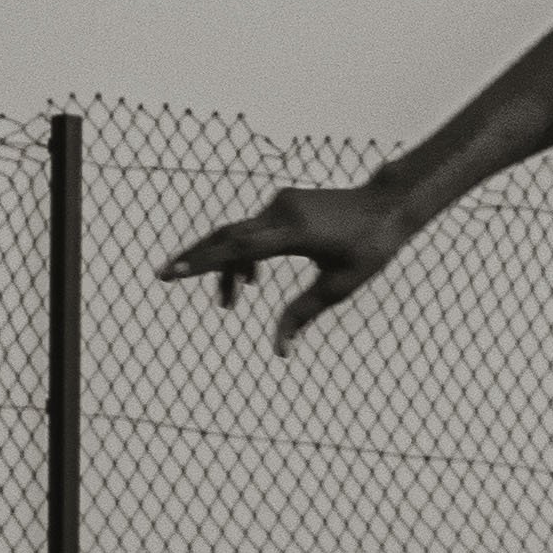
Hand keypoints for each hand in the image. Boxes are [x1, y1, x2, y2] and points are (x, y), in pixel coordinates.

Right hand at [157, 180, 418, 353]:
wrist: (389, 206)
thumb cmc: (369, 248)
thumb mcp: (339, 287)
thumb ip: (303, 315)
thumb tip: (279, 350)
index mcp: (295, 233)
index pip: (238, 248)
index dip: (202, 262)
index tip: (170, 272)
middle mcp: (282, 212)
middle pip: (226, 236)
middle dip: (196, 259)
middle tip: (164, 277)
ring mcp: (282, 203)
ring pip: (239, 234)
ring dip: (228, 267)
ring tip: (229, 303)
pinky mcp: (285, 202)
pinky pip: (254, 228)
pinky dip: (245, 253)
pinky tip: (249, 281)